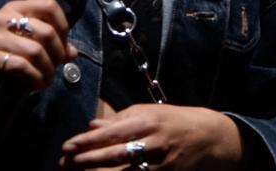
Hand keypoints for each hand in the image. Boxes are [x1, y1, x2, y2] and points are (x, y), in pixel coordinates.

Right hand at [0, 0, 78, 92]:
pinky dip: (34, 78)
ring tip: (46, 80)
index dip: (63, 26)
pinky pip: (21, 66)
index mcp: (14, 8)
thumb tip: (72, 52)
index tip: (63, 45)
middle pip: (47, 31)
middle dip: (57, 54)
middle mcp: (3, 17)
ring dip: (47, 70)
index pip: (49, 5)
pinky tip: (35, 84)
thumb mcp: (18, 41)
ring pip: (36, 50)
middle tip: (56, 68)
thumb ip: (44, 43)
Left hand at [58, 104, 242, 169]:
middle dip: (86, 160)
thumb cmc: (175, 121)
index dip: (87, 141)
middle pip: (114, 155)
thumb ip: (120, 119)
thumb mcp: (149, 112)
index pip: (111, 133)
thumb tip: (92, 125)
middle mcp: (153, 142)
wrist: (210, 138)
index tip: (67, 146)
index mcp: (147, 121)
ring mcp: (160, 164)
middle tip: (65, 163)